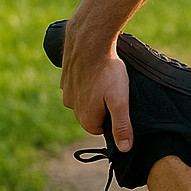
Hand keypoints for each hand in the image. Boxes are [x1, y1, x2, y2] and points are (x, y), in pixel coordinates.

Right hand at [58, 21, 132, 151]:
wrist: (89, 41)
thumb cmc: (108, 71)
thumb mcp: (120, 100)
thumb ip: (122, 125)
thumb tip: (124, 149)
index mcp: (85, 117)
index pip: (100, 129)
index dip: (112, 119)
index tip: (120, 104)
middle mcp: (72, 107)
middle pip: (91, 114)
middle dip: (102, 106)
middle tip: (115, 90)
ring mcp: (66, 91)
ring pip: (84, 99)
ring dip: (94, 92)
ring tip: (106, 79)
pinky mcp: (65, 77)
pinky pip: (78, 84)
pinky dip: (86, 80)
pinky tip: (95, 71)